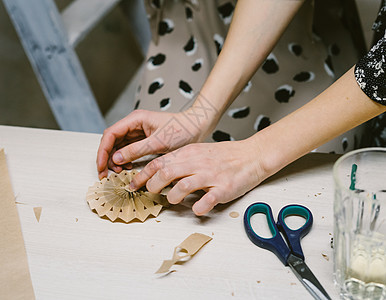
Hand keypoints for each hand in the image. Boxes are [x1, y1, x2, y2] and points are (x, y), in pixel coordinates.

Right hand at [96, 108, 213, 178]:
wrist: (198, 127)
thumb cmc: (182, 129)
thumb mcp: (158, 142)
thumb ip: (135, 150)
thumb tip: (115, 158)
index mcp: (135, 119)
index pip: (110, 134)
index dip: (103, 151)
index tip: (101, 167)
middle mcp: (134, 124)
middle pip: (111, 140)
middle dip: (106, 158)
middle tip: (105, 174)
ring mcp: (138, 132)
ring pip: (118, 146)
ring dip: (115, 160)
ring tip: (118, 173)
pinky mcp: (144, 140)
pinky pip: (128, 150)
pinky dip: (125, 160)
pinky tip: (127, 168)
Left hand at [128, 138, 266, 215]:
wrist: (251, 155)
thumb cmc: (224, 155)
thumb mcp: (198, 151)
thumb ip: (179, 160)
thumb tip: (158, 171)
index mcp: (189, 154)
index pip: (158, 162)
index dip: (142, 175)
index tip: (133, 184)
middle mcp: (197, 163)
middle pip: (166, 173)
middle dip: (153, 186)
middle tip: (152, 193)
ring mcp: (210, 176)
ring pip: (182, 187)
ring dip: (173, 197)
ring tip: (173, 200)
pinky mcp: (223, 189)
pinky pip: (207, 201)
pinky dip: (198, 208)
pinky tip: (197, 208)